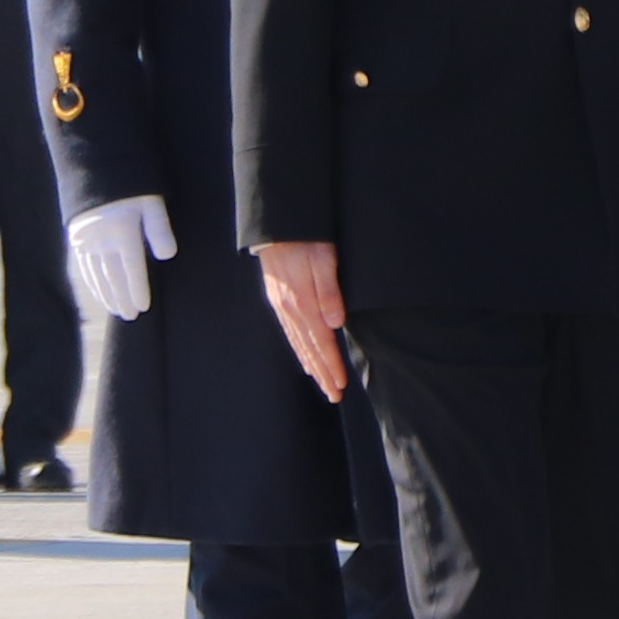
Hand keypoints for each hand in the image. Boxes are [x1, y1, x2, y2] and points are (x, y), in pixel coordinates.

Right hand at [67, 194, 176, 323]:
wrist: (93, 166)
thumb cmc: (130, 184)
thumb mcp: (150, 201)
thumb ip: (159, 228)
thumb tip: (167, 256)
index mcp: (122, 231)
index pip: (132, 269)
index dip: (138, 290)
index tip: (143, 307)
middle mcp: (101, 239)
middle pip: (113, 277)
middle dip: (122, 299)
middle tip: (130, 317)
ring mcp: (86, 240)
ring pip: (97, 275)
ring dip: (107, 294)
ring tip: (116, 309)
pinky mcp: (76, 238)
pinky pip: (85, 267)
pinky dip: (93, 282)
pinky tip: (99, 291)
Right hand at [258, 237, 354, 402]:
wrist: (277, 223)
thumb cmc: (306, 238)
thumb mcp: (324, 259)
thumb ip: (330, 291)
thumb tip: (336, 324)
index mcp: (303, 302)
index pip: (322, 342)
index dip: (332, 364)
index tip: (341, 385)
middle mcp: (290, 309)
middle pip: (309, 349)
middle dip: (322, 374)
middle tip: (334, 395)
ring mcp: (282, 305)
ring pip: (298, 344)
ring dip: (311, 366)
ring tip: (322, 383)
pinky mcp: (278, 299)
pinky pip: (290, 333)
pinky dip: (299, 349)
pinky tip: (305, 359)